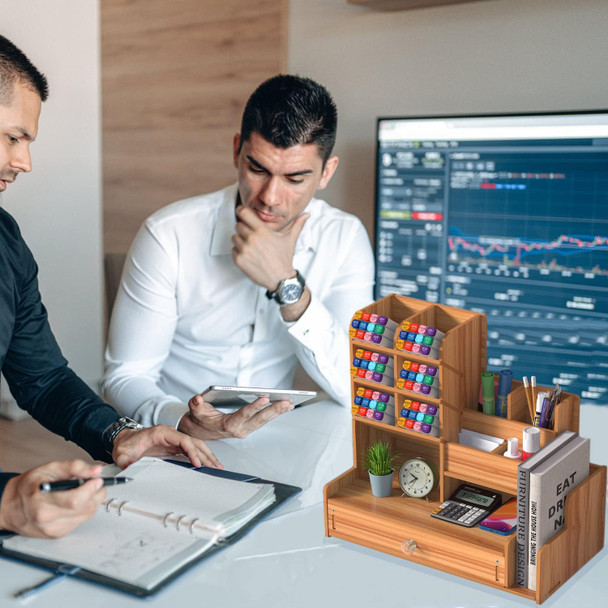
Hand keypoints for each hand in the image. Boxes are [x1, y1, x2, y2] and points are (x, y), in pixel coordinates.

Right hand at [0, 460, 105, 537]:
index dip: (91, 489)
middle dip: (97, 493)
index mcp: (42, 502)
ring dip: (92, 501)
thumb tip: (96, 470)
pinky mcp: (58, 535)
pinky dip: (84, 510)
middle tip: (96, 483)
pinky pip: (81, 521)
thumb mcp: (50, 468)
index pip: (75, 500)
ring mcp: (53, 530)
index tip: (98, 479)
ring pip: (87, 515)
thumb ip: (74, 467)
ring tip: (85, 490)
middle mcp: (47, 520)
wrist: (10, 507)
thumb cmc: (29, 486)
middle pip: (85, 509)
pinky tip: (76, 502)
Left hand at [111, 425, 221, 469]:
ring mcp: (173, 439)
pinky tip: (206, 463)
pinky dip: (200, 456)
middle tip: (216, 466)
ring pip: (195, 445)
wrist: (123, 439)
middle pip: (193, 441)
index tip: (197, 463)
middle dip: (206, 454)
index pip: (182, 440)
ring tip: (216, 466)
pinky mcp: (173, 446)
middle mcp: (170, 434)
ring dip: (206, 455)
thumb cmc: (125, 444)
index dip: (192, 451)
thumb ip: (126, 462)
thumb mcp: (122, 454)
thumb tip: (130, 471)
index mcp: (160, 433)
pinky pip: (190, 449)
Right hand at [178, 394, 293, 439]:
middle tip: (286, 402)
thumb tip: (197, 399)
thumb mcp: (195, 411)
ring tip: (290, 403)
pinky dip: (275, 413)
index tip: (265, 398)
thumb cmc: (200, 420)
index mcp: (228, 425)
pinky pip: (264, 420)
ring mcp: (246, 429)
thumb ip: (196, 405)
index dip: (255, 406)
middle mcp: (240, 429)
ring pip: (265, 420)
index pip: (244, 414)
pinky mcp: (250, 427)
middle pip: (259, 419)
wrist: (201, 432)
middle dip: (274, 410)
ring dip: (278, 412)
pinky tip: (284, 406)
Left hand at [232, 205, 308, 290]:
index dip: (242, 211)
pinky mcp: (239, 260)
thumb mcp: (290, 239)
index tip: (243, 213)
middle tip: (252, 235)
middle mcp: (252, 239)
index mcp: (262, 231)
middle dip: (244, 228)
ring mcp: (244, 250)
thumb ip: (297, 224)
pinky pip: (233, 249)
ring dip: (241, 240)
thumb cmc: (284, 258)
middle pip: (238, 225)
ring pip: (235, 237)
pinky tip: (250, 255)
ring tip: (252, 247)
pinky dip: (239, 251)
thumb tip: (307, 214)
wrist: (280, 279)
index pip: (244, 213)